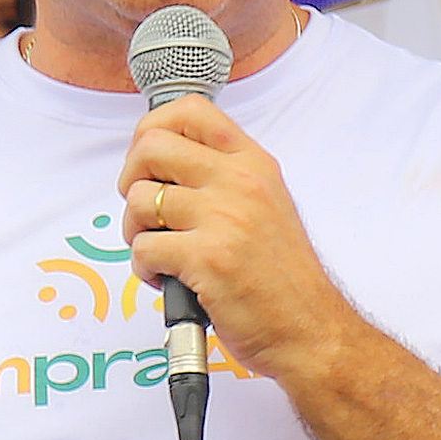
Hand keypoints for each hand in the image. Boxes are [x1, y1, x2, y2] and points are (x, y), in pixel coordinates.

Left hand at [119, 96, 357, 384]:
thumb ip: (223, 177)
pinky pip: (143, 249)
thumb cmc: (282, 277)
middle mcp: (239, 182)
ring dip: (134, 232)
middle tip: (145, 212)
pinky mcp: (207, 259)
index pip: (190, 110)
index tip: (148, 161)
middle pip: (150, 147)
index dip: (152, 129)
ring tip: (158, 252)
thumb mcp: (266, 204)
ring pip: (139, 200)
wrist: (309, 329)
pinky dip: (144, 269)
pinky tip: (167, 279)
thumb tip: (166, 162)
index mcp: (252, 163)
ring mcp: (224, 218)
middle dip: (131, 181)